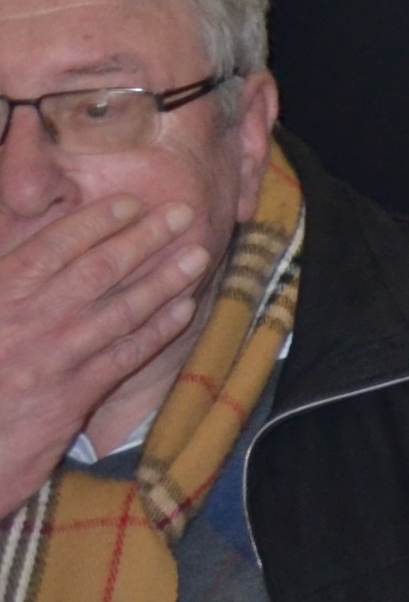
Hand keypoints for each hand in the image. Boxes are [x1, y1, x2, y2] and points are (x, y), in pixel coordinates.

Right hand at [0, 194, 211, 501]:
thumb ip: (6, 280)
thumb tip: (27, 237)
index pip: (51, 248)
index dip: (95, 221)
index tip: (131, 204)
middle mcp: (25, 323)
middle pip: (95, 271)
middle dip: (144, 239)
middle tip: (184, 214)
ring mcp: (51, 360)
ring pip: (119, 310)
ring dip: (163, 280)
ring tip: (196, 257)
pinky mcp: (70, 398)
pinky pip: (124, 356)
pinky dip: (157, 331)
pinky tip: (184, 310)